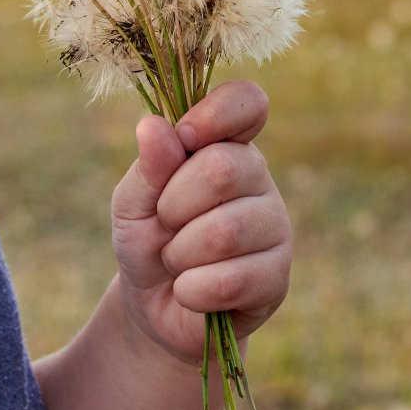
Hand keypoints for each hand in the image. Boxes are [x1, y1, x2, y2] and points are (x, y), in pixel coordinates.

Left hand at [108, 80, 292, 366]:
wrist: (154, 307)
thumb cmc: (147, 239)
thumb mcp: (133, 200)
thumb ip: (148, 166)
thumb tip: (155, 125)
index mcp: (225, 144)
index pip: (247, 101)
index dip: (216, 114)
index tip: (185, 137)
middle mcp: (257, 178)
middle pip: (223, 169)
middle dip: (174, 204)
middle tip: (165, 223)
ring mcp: (275, 227)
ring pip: (225, 230)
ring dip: (180, 253)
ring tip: (177, 261)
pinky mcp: (277, 277)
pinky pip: (231, 279)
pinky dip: (192, 290)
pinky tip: (191, 291)